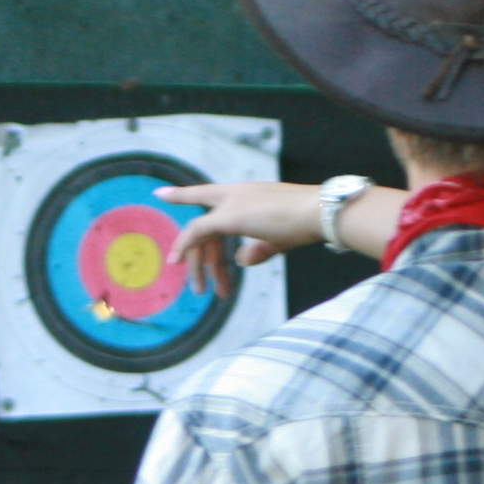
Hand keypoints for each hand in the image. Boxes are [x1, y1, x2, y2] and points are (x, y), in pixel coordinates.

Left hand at [158, 180, 324, 295]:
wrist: (321, 212)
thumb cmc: (308, 224)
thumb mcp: (279, 240)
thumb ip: (259, 250)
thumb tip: (241, 261)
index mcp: (248, 194)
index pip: (211, 196)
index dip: (185, 196)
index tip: (161, 193)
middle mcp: (236, 193)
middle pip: (204, 222)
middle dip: (194, 252)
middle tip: (195, 282)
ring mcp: (232, 202)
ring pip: (199, 231)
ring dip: (197, 262)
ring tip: (199, 289)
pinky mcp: (230, 216)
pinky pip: (198, 232)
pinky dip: (185, 245)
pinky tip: (176, 261)